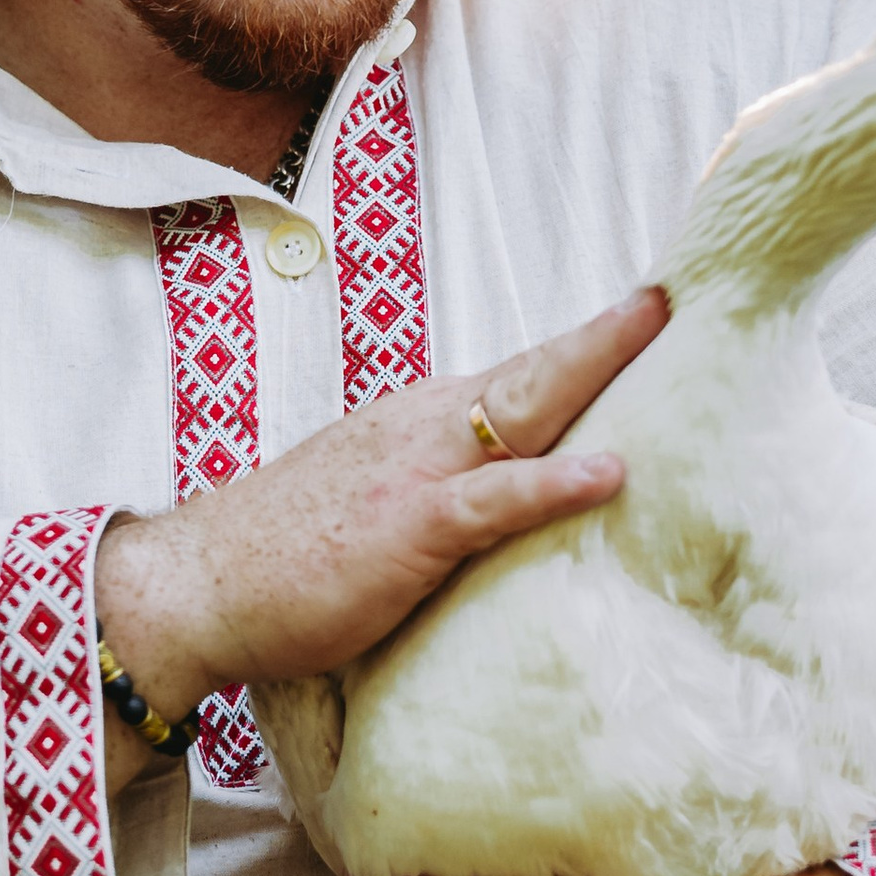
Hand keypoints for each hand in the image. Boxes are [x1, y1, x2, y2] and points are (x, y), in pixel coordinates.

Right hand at [93, 285, 666, 728]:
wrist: (198, 584)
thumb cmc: (285, 554)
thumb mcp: (374, 499)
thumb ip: (441, 489)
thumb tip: (505, 502)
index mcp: (421, 421)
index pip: (517, 376)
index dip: (582, 348)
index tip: (646, 315)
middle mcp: (426, 426)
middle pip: (534, 369)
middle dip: (607, 330)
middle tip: (677, 291)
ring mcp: (418, 470)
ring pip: (524, 406)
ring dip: (595, 366)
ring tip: (660, 330)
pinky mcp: (410, 525)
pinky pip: (494, 499)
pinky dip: (553, 481)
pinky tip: (608, 471)